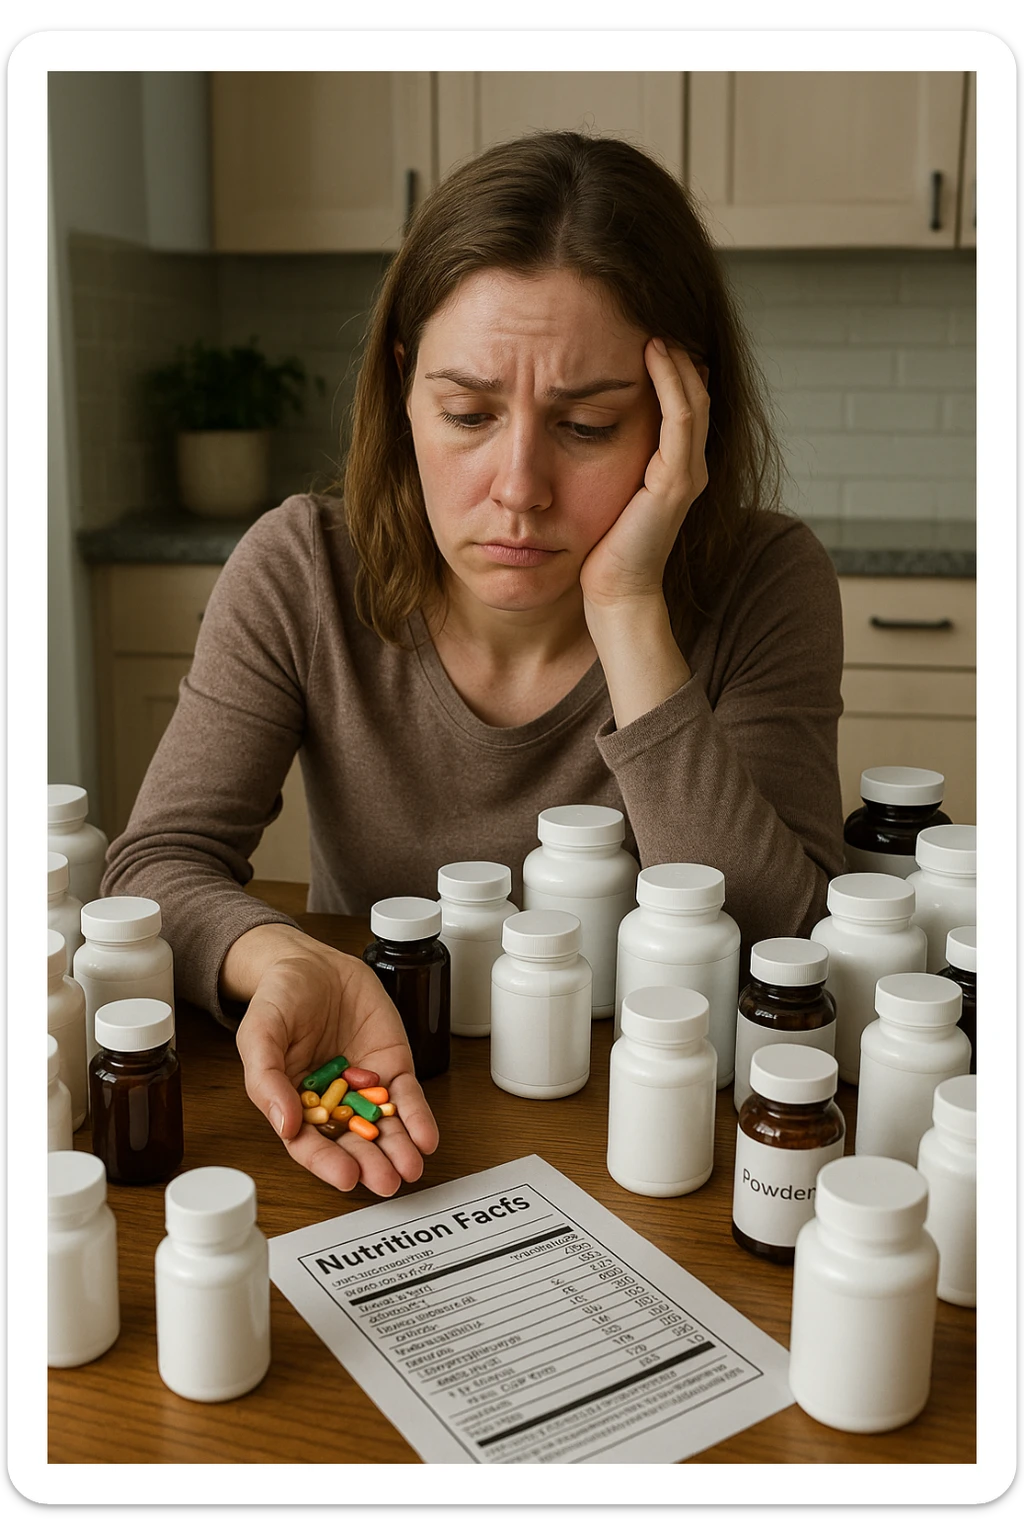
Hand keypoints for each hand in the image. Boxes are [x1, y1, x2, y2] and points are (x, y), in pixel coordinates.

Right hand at [232, 928, 438, 1197]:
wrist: (312, 962)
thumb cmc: (279, 999)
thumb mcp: (260, 1034)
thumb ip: (267, 1079)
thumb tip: (285, 1124)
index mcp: (293, 1103)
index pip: (309, 1143)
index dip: (327, 1163)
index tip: (347, 1177)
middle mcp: (331, 1102)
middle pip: (351, 1142)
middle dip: (371, 1163)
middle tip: (387, 1181)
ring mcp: (364, 1086)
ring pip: (383, 1125)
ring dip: (398, 1149)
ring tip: (411, 1166)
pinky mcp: (392, 1066)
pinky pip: (406, 1096)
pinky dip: (417, 1118)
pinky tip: (426, 1136)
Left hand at [579, 339, 709, 610]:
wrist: (613, 593)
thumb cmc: (599, 549)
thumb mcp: (599, 489)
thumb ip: (599, 455)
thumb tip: (569, 421)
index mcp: (671, 467)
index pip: (680, 401)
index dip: (668, 365)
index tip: (640, 328)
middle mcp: (686, 465)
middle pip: (693, 392)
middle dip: (676, 352)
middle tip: (653, 312)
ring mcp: (686, 472)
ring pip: (692, 398)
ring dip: (676, 357)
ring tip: (656, 322)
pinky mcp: (676, 481)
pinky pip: (681, 418)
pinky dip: (671, 381)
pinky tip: (654, 352)